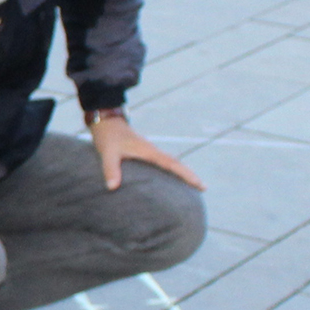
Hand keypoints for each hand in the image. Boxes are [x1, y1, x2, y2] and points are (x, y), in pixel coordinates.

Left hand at [87, 112, 205, 191]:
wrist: (106, 122)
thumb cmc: (108, 137)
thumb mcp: (107, 153)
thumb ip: (110, 169)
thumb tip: (112, 187)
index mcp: (148, 151)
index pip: (172, 164)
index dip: (186, 174)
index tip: (200, 184)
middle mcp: (152, 151)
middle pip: (176, 164)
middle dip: (189, 175)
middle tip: (203, 188)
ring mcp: (149, 152)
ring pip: (170, 163)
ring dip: (182, 173)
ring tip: (193, 186)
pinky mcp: (144, 153)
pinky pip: (162, 163)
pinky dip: (171, 170)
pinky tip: (171, 178)